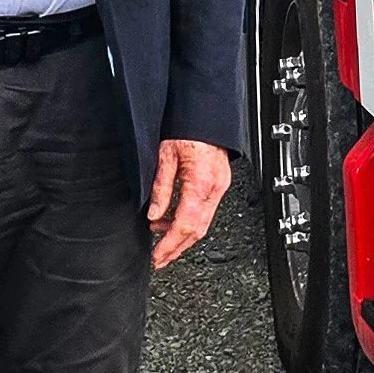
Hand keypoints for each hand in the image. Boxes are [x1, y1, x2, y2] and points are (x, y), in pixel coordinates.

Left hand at [147, 138, 230, 268]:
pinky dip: (188, 221)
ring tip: (160, 242)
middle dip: (177, 249)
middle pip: (198, 231)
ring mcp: (220, 186)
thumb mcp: (165, 155)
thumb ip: (160, 187)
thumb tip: (153, 214)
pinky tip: (170, 221)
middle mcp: (215, 187)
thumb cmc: (187, 126)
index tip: (157, 257)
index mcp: (200, 182)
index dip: (169, 245)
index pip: (185, 225)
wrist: (205, 112)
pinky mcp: (219, 182)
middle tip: (159, 260)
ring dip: (182, 236)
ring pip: (203, 223)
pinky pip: (205, 210)